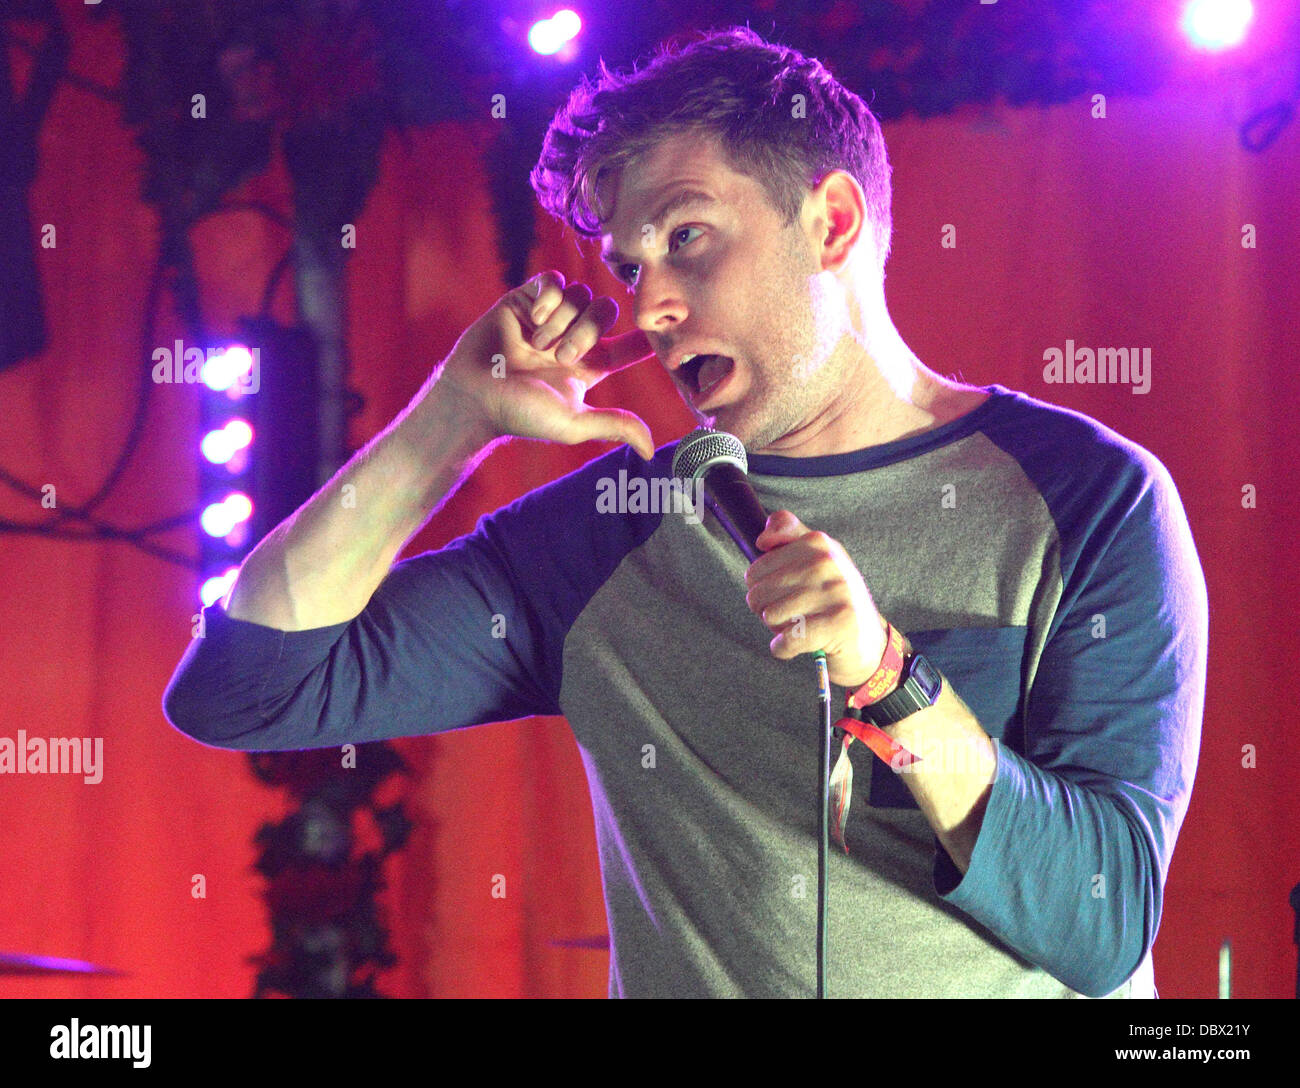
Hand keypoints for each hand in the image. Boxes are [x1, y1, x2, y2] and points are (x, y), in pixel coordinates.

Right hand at [436, 269, 656, 458]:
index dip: (643, 337)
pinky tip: (532, 318)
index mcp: (589, 366)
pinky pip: (553, 281)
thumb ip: (615, 426)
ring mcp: (549, 318)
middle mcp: (572, 338)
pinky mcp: (525, 300)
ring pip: (580, 294)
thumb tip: (651, 450)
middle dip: (587, 330)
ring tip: (536, 344)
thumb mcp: (574, 423)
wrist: (473, 396)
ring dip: (561, 320)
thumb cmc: (520, 415)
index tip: (659, 328)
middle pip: (606, 311)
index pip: (628, 345)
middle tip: (560, 355)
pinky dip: (548, 297)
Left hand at [744, 510, 888, 687]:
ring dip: (777, 628)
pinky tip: (792, 645)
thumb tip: (761, 540)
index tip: (779, 591)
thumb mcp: (816, 557)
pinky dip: (783, 648)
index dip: (760, 584)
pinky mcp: (837, 625)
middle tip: (789, 614)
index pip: (759, 565)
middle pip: (759, 591)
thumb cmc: (831, 597)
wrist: (867, 638)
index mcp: (818, 543)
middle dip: (765, 608)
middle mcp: (827, 563)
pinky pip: (787, 639)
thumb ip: (787, 534)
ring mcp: (834, 593)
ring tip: (796, 626)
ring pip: (770, 615)